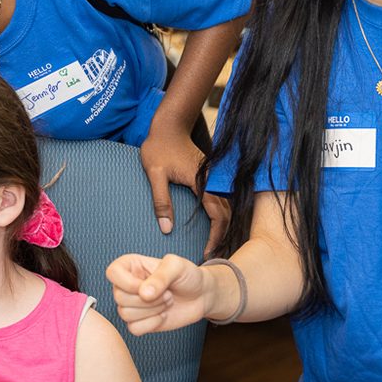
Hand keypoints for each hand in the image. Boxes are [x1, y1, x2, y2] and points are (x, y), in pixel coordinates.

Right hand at [106, 253, 211, 335]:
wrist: (200, 295)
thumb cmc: (187, 276)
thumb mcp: (176, 266)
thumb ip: (160, 276)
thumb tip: (144, 294)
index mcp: (131, 266)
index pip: (112, 272)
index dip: (127, 282)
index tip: (146, 285)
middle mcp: (128, 285)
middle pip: (119, 297)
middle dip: (148, 299)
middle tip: (167, 294)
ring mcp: (132, 304)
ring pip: (125, 314)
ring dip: (152, 310)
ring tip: (167, 302)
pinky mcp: (140, 322)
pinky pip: (134, 329)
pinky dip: (151, 323)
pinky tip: (163, 315)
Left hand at [140, 128, 229, 254]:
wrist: (169, 125)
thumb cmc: (159, 147)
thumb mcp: (155, 175)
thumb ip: (161, 201)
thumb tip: (166, 228)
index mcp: (202, 182)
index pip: (217, 216)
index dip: (215, 237)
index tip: (207, 253)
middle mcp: (212, 180)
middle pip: (226, 214)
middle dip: (221, 236)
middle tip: (211, 256)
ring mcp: (213, 177)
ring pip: (225, 207)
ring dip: (221, 227)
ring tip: (212, 245)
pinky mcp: (209, 176)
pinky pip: (220, 199)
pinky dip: (219, 215)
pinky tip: (210, 225)